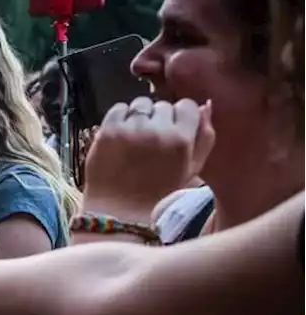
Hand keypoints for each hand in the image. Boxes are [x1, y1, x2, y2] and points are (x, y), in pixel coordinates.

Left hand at [81, 98, 213, 220]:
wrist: (119, 210)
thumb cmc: (158, 191)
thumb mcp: (192, 168)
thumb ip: (205, 137)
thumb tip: (206, 105)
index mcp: (181, 140)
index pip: (187, 106)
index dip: (181, 117)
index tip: (173, 130)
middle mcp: (157, 130)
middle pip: (163, 105)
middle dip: (160, 118)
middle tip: (152, 140)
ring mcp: (131, 129)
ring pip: (141, 104)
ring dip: (140, 116)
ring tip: (136, 137)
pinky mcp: (108, 131)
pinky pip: (118, 108)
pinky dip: (121, 117)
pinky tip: (121, 135)